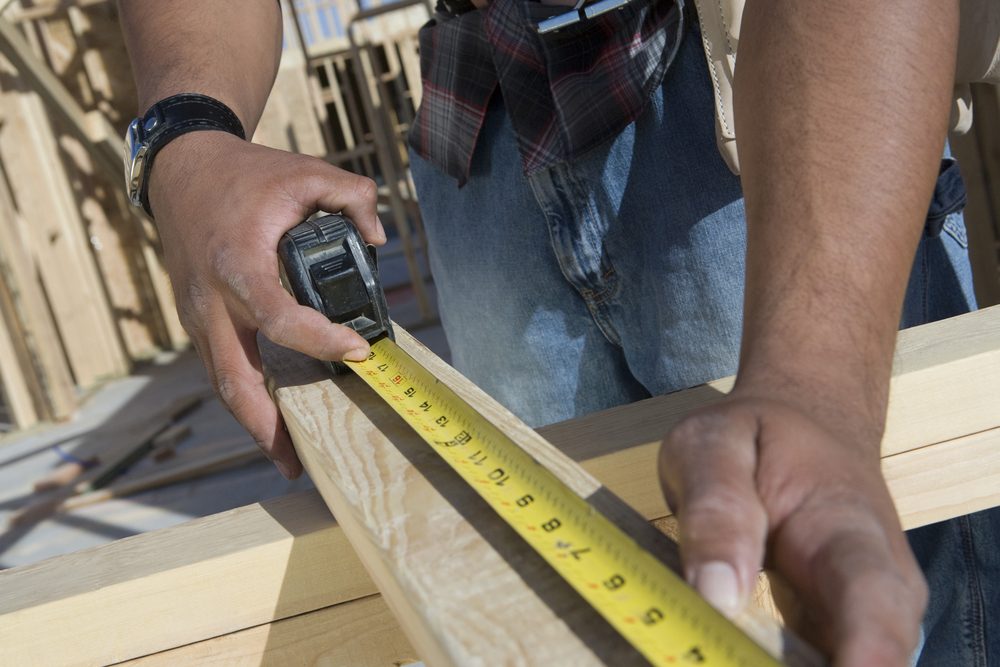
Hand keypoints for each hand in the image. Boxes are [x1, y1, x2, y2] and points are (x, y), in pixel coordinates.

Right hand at [148, 131, 383, 478]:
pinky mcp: (198, 321)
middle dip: (266, 425)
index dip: (320, 339)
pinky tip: (274, 416)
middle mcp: (211, 299)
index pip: (278, 316)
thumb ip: (352, 196)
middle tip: (300, 461)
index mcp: (236, 262)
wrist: (181, 170)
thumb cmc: (244, 174)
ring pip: (223, 382)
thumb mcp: (304, 171)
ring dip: (254, 422)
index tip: (360, 351)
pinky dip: (246, 396)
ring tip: (289, 456)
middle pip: (233, 378)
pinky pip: (221, 368)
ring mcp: (198, 315)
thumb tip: (378, 237)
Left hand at [659, 390, 926, 665]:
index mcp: (850, 531)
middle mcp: (879, 589)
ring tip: (720, 655)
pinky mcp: (832, 639)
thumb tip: (715, 594)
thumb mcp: (715, 445)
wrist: (807, 425)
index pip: (872, 605)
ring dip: (774, 665)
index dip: (864, 656)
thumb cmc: (759, 438)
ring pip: (839, 665)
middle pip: (871, 658)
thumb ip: (716, 509)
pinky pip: (812, 666)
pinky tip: (728, 655)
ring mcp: (862, 621)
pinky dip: (766, 663)